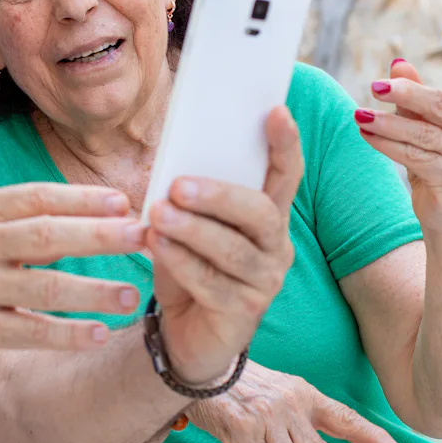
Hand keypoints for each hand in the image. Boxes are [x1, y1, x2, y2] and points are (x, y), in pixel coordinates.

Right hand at [0, 183, 144, 362]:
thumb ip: (10, 217)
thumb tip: (76, 214)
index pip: (37, 197)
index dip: (83, 199)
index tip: (124, 201)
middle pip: (48, 236)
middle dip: (100, 235)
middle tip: (143, 235)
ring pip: (45, 287)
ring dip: (94, 290)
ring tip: (132, 292)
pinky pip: (29, 331)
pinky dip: (67, 333)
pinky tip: (97, 333)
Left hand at [145, 106, 301, 384]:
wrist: (183, 331)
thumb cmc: (187, 265)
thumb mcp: (187, 224)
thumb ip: (189, 195)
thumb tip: (171, 162)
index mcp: (267, 215)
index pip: (286, 174)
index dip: (285, 143)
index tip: (275, 110)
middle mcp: (276, 246)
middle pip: (259, 212)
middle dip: (218, 195)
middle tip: (178, 184)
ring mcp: (265, 281)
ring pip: (234, 250)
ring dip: (192, 229)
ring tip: (158, 213)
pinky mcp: (245, 313)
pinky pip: (213, 284)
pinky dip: (181, 261)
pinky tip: (156, 245)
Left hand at [358, 22, 441, 227]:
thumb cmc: (434, 159)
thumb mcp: (423, 123)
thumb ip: (412, 96)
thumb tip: (397, 64)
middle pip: (440, 104)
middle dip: (407, 93)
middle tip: (374, 86)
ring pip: (422, 134)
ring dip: (386, 124)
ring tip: (359, 115)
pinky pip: (413, 157)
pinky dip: (385, 145)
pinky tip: (365, 135)